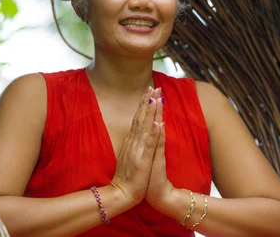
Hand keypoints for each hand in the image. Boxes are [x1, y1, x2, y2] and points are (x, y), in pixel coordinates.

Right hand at [110, 87, 161, 204]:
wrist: (123, 193)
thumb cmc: (130, 176)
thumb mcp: (133, 155)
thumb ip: (136, 142)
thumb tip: (141, 128)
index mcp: (132, 140)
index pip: (139, 118)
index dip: (144, 104)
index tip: (150, 90)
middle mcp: (134, 142)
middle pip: (141, 118)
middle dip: (148, 101)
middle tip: (154, 86)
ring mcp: (138, 150)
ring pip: (145, 127)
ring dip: (150, 111)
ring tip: (155, 97)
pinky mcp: (143, 160)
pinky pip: (149, 145)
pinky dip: (153, 133)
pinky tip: (157, 122)